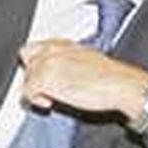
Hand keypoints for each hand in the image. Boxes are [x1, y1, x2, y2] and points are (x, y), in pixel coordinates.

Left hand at [18, 40, 147, 121]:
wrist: (121, 85)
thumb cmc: (111, 78)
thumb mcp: (86, 59)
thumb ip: (67, 60)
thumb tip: (59, 72)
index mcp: (63, 44)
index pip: (35, 47)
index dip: (37, 62)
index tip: (43, 75)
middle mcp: (52, 50)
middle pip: (26, 58)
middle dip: (32, 72)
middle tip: (45, 87)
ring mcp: (46, 63)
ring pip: (26, 77)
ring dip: (36, 89)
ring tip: (51, 98)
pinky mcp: (44, 79)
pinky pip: (27, 92)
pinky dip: (37, 101)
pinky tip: (50, 104)